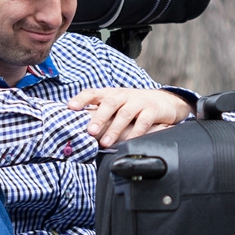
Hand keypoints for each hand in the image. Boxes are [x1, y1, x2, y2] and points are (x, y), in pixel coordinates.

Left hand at [71, 88, 191, 147]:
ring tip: (105, 143)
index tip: (70, 107)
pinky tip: (129, 142)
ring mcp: (138, 101)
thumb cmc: (133, 105)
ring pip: (125, 113)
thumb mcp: (116, 105)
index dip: (81, 99)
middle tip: (90, 131)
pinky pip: (143, 121)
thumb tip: (77, 128)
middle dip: (99, 117)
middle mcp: (123, 95)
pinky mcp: (152, 109)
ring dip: (114, 129)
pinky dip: (136, 133)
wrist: (164, 101)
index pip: (93, 92)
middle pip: (109, 103)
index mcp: (111, 93)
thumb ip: (100, 113)